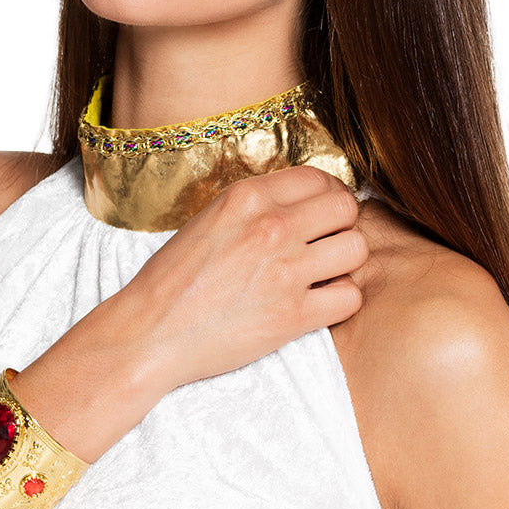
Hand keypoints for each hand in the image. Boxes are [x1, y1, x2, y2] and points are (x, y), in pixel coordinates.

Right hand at [114, 164, 366, 392]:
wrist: (151, 331)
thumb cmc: (174, 277)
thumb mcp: (210, 218)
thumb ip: (256, 207)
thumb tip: (299, 203)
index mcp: (248, 197)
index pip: (319, 178)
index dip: (328, 194)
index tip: (321, 212)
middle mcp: (272, 226)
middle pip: (347, 209)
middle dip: (342, 224)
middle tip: (326, 241)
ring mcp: (286, 271)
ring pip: (356, 250)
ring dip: (345, 262)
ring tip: (323, 272)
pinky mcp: (293, 315)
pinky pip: (350, 297)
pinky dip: (339, 300)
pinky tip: (317, 301)